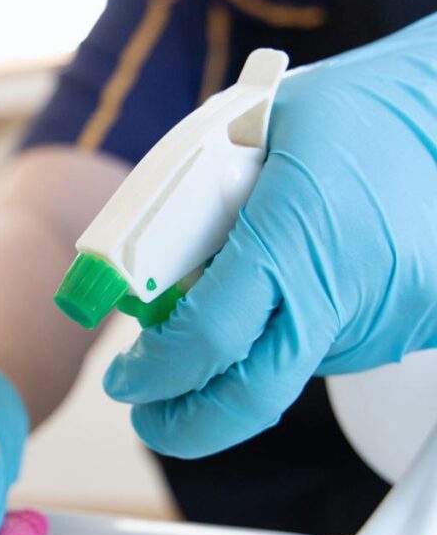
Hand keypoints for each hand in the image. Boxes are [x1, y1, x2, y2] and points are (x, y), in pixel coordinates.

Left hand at [104, 14, 436, 457]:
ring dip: (250, 354)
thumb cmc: (351, 110)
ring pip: (290, 369)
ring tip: (254, 285)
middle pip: (250, 400)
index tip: (126, 381)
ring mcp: (392, 316)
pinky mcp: (420, 327)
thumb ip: (192, 214)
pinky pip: (336, 348)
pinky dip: (302, 330)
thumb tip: (146, 287)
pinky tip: (312, 275)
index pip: (206, 339)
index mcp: (294, 234)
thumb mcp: (247, 135)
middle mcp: (348, 288)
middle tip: (150, 416)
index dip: (153, 375)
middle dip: (186, 424)